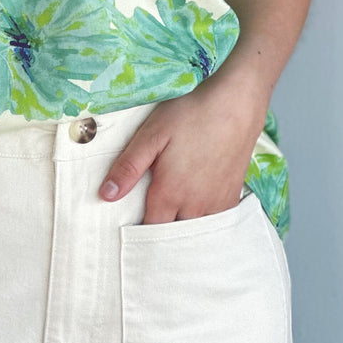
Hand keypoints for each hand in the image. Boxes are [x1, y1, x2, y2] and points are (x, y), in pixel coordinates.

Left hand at [99, 72, 268, 222]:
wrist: (236, 105)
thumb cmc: (191, 115)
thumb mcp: (151, 135)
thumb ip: (128, 167)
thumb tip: (106, 195)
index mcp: (169, 193)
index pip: (149, 231)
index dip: (138, 234)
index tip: (129, 230)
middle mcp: (194, 206)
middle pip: (173, 235)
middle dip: (159, 237)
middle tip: (148, 227)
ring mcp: (216, 204)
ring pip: (195, 232)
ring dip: (182, 230)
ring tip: (171, 220)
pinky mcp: (232, 197)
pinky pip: (215, 223)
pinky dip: (203, 224)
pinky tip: (195, 211)